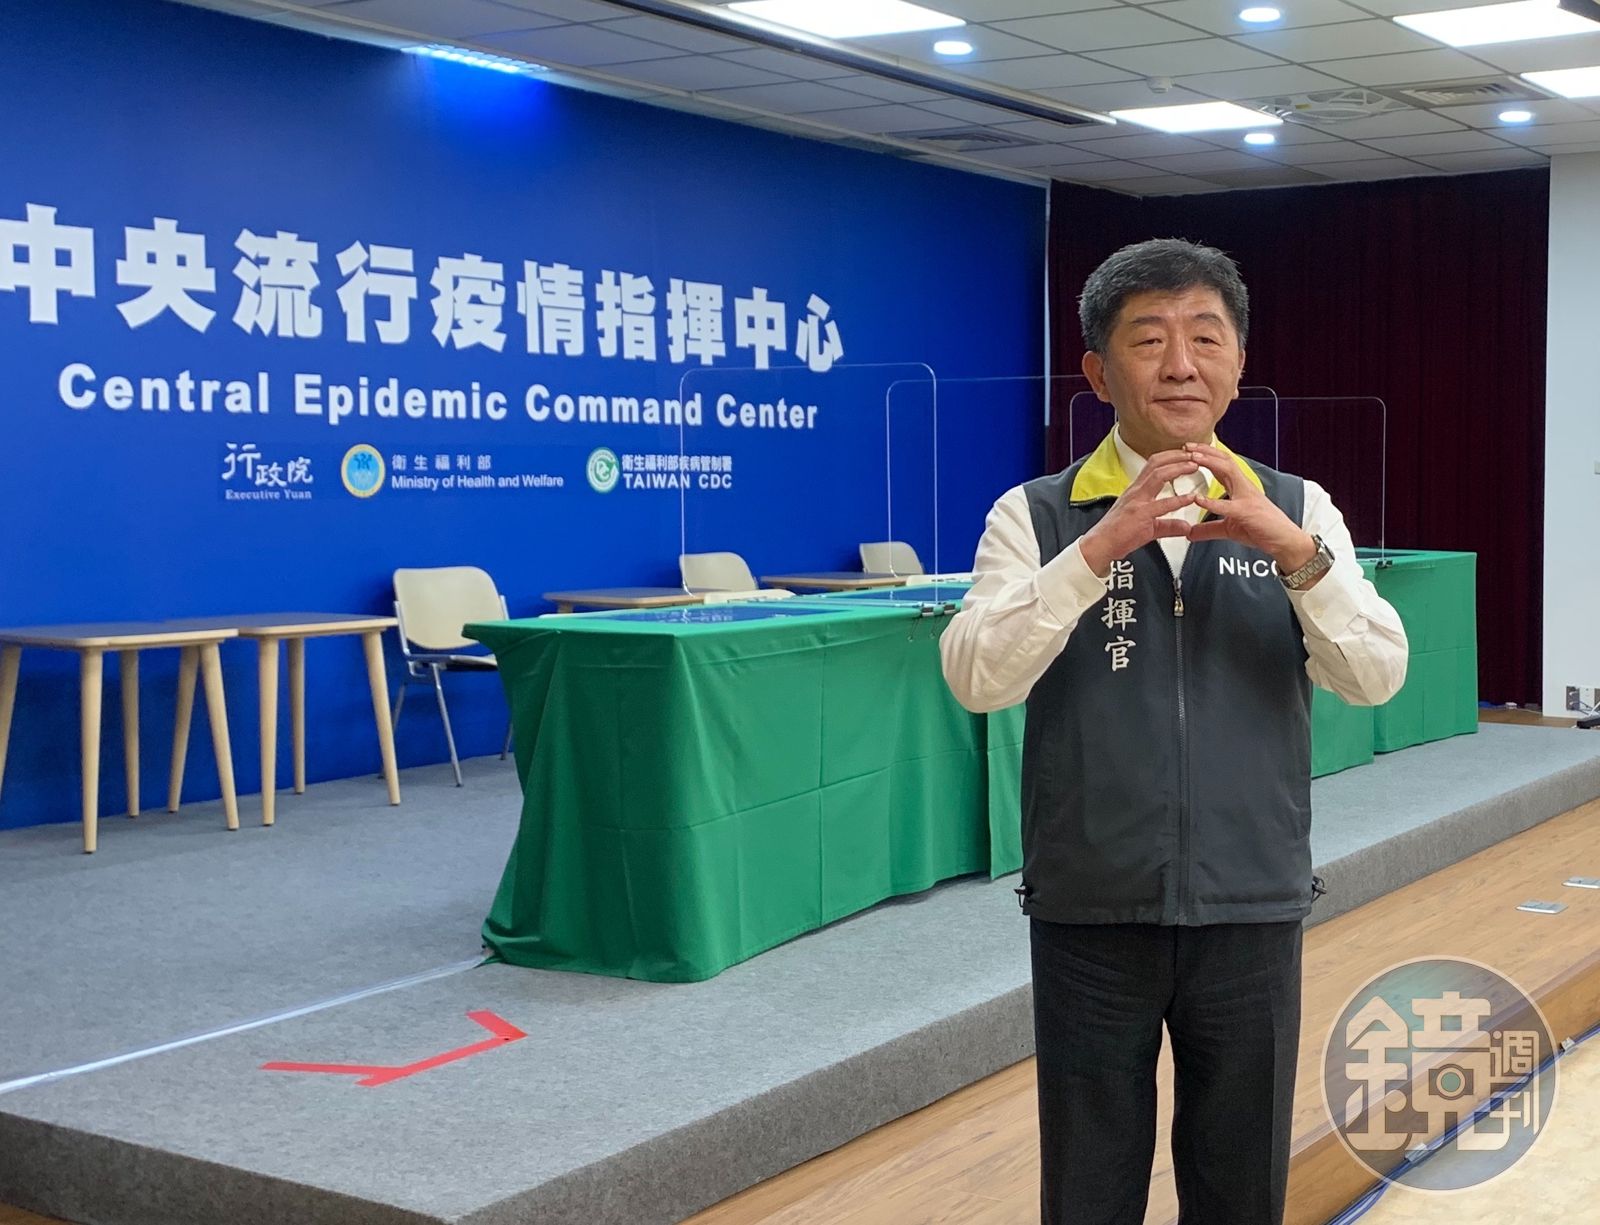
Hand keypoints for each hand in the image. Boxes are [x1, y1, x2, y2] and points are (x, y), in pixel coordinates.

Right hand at [1079, 449, 1201, 577]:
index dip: (1170, 456)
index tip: (1186, 454)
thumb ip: (1169, 525)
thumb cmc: (1118, 534)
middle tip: (1195, 454)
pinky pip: (1161, 505)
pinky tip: (1191, 498)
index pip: (1153, 464)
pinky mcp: (1139, 515)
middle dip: (1177, 455)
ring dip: (1178, 468)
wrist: (1100, 545)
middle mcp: (1136, 491)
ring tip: (1194, 466)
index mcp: (1136, 490)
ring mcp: (1137, 501)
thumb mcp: (1149, 527)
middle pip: (1156, 463)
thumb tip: (1186, 527)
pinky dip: (1178, 500)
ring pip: (1158, 476)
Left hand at [1183, 443, 1317, 574]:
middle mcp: (1244, 488)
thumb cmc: (1262, 530)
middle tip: (1186, 446)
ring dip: (1210, 462)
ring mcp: (1247, 498)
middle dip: (1205, 451)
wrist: (1285, 541)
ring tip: (1193, 458)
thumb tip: (1190, 533)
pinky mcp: (1248, 512)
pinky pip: (1228, 506)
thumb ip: (1209, 529)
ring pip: (1229, 471)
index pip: (1222, 465)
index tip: (1188, 450)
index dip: (1205, 455)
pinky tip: (1198, 500)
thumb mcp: (1229, 529)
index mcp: (1240, 488)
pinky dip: (1212, 502)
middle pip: (1224, 461)